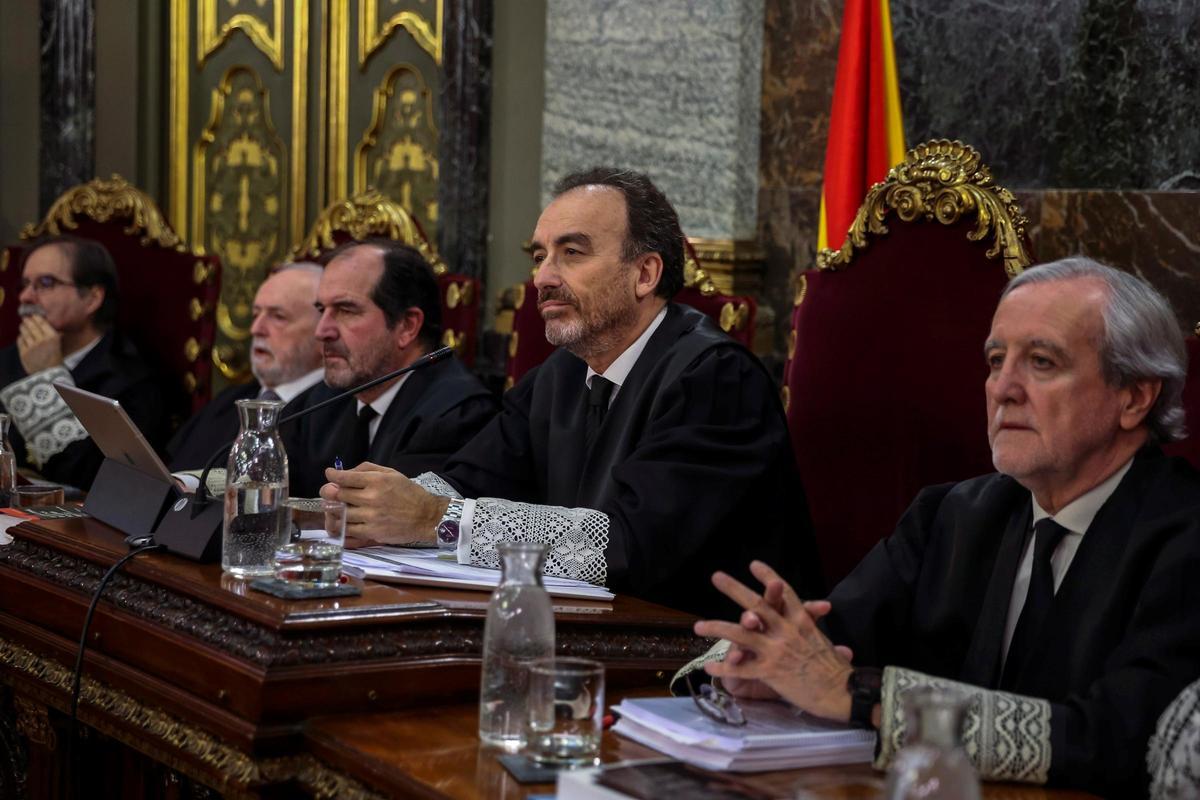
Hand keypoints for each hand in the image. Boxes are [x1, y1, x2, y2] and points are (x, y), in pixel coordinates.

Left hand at [17, 315, 62, 373]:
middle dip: (28, 321)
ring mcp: (32, 346)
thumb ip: (54, 335)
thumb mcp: (58, 345)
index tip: (34, 315)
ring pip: (24, 332)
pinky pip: (20, 341)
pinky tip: (22, 336)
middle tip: (26, 318)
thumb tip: (49, 325)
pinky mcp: (24, 352)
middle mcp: (42, 340)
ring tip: (23, 326)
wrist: (49, 374)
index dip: (36, 317)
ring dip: (23, 327)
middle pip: (31, 325)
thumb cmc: (55, 359)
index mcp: (52, 337)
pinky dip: (20, 337)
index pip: (42, 322)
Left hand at [320, 462, 447, 545]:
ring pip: (340, 515)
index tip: (330, 474)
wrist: (426, 517)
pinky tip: (341, 523)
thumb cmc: (409, 493)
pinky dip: (341, 527)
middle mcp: (372, 498)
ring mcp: (371, 517)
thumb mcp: (392, 473)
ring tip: (335, 508)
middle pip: (338, 495)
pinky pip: (348, 531)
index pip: (345, 477)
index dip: (333, 475)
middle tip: (329, 492)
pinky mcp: (372, 533)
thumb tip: (347, 471)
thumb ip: (368, 469)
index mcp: (377, 481)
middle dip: (329, 492)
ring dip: (333, 511)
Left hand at [693, 561, 853, 721]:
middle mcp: (787, 631)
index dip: (768, 577)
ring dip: (717, 628)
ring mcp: (777, 651)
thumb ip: (811, 627)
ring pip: (741, 635)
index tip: (754, 565)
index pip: (784, 593)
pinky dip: (724, 668)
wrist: (844, 693)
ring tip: (697, 626)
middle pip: (756, 605)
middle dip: (734, 589)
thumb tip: (818, 611)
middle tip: (716, 576)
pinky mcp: (771, 672)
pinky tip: (708, 667)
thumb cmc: (838, 670)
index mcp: (802, 622)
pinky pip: (742, 669)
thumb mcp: (823, 641)